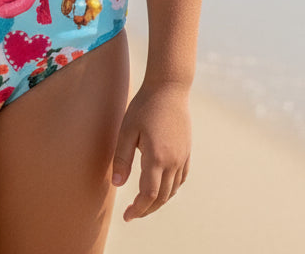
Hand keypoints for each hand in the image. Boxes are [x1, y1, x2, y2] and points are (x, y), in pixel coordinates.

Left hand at [111, 82, 191, 220]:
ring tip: (144, 203)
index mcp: (156, 158)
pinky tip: (163, 187)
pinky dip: (172, 189)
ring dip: (159, 201)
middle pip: (162, 197)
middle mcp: (173, 162)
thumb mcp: (127, 130)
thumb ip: (122, 158)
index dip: (138, 210)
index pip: (148, 195)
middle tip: (132, 213)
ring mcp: (182, 157)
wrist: (169, 88)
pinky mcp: (187, 151)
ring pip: (173, 190)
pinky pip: (182, 178)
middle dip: (147, 209)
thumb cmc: (144, 106)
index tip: (127, 216)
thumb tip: (117, 184)